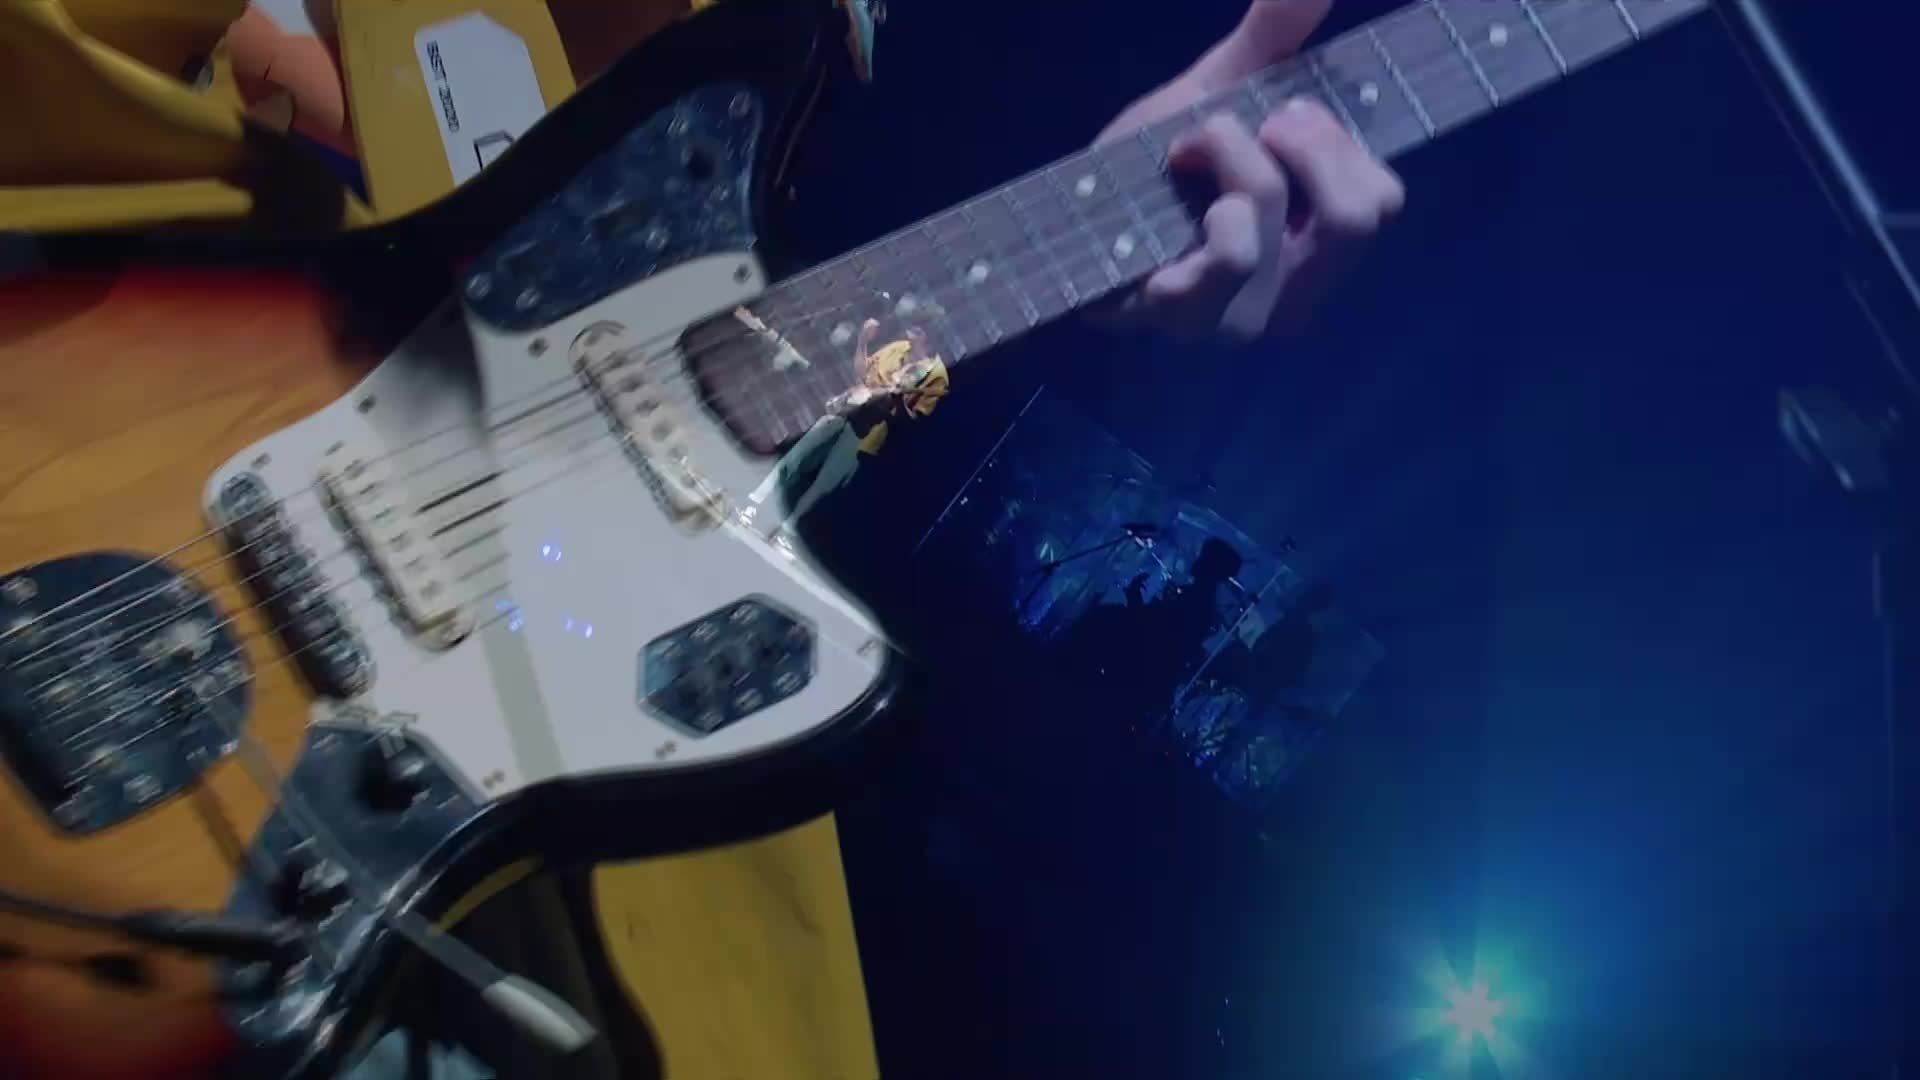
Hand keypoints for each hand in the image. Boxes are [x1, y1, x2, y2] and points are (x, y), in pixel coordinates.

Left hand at [1098, 0, 1404, 341]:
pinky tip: (1173, 187)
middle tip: (1254, 124)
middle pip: (1355, 216)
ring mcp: (1244, 315)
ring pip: (1278, 213)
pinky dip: (1205, 191)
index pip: (1382, 201)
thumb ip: (1272, 39)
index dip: (1340, 140)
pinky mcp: (1191, 317)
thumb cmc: (1151, 167)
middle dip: (1304, 142)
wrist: (1064, 212)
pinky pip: (1235, 251)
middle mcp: (1293, 296)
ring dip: (1231, 152)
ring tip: (1192, 148)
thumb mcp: (1219, 92)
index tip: (1285, 113)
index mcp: (1315, 248)